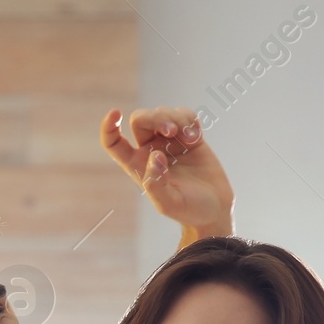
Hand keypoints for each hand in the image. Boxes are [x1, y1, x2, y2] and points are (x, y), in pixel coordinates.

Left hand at [102, 106, 233, 237]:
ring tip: (190, 138)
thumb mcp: (169, 204)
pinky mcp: (189, 136)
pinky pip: (184, 115)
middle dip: (155, 118)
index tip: (115, 113)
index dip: (109, 127)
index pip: (113, 143)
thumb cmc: (188, 210)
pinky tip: (196, 137)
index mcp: (136, 166)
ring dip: (175, 118)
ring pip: (162, 113)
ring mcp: (169, 141)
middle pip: (140, 119)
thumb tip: (154, 156)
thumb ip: (156, 184)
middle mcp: (149, 150)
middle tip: (171, 130)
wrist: (214, 207)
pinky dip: (189, 120)